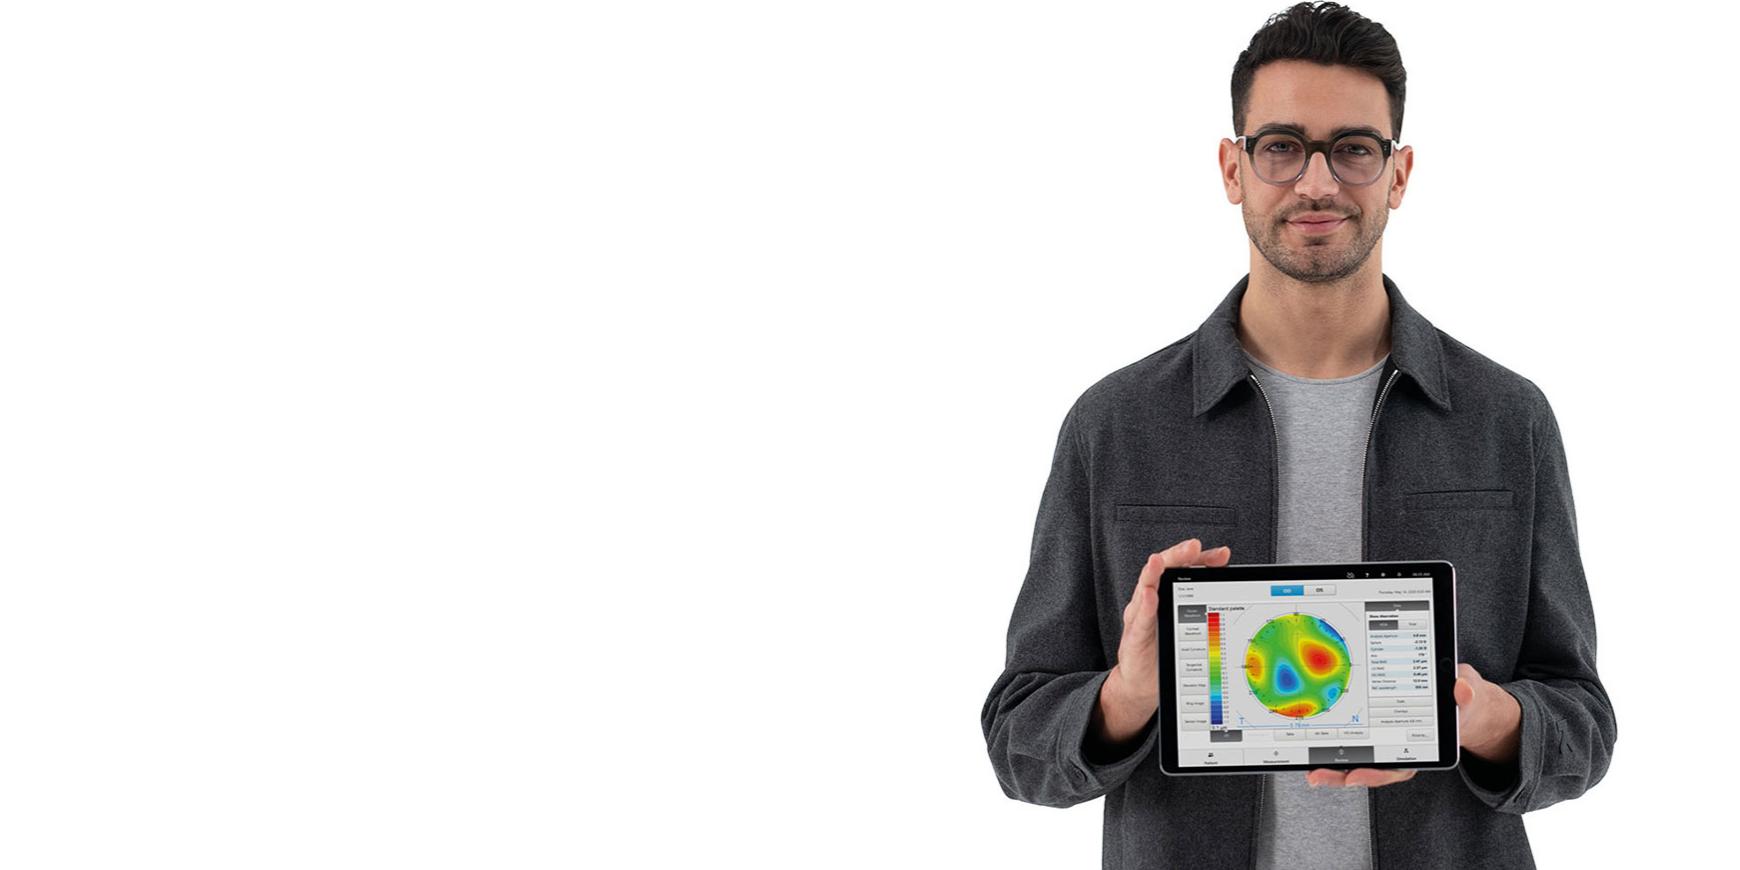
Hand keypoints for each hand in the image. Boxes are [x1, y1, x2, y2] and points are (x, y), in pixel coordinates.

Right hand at [1094, 538, 1230, 745]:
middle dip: (1176, 556)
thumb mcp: (1187, 622)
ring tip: (1159, 562)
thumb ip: (1202, 597)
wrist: (1142, 682)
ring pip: (1144, 590)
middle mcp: (1151, 600)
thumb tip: (1226, 573)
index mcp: (1167, 593)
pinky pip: (1140, 621)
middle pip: (1162, 571)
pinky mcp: (1134, 638)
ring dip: (1152, 574)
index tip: (1221, 555)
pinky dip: (1144, 607)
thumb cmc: (1166, 647)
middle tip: (1191, 546)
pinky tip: (1150, 596)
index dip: (1200, 558)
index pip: (1184, 568)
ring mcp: (1141, 617)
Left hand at [1307, 662, 1521, 787]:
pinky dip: (1334, 746)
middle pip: (1372, 767)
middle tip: (1319, 775)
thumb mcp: (1468, 695)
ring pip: (1359, 758)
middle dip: (1344, 775)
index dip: (1377, 774)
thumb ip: (1466, 695)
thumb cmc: (1460, 699)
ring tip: (1311, 769)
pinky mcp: (1375, 728)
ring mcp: (1387, 739)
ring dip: (1334, 765)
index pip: (1399, 766)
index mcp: (1424, 746)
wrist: (1459, 695)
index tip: (1356, 776)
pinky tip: (1314, 744)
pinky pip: (1354, 741)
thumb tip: (1462, 690)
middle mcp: (1403, 747)